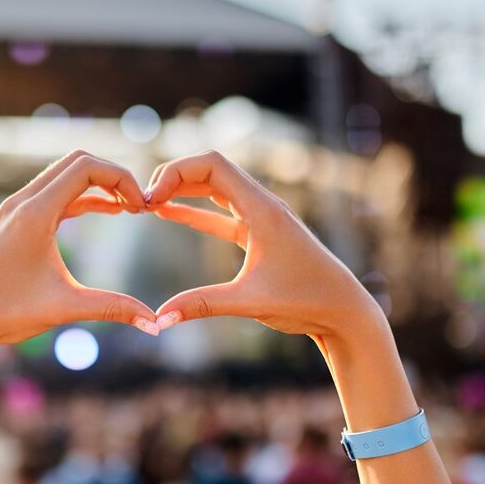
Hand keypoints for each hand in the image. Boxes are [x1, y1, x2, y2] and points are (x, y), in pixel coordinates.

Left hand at [0, 151, 159, 349]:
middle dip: (113, 176)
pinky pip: (55, 194)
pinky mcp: (13, 221)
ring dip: (98, 185)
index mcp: (34, 213)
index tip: (142, 208)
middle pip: (77, 162)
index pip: (86, 167)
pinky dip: (83, 197)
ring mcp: (15, 209)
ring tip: (130, 208)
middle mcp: (22, 203)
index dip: (121, 179)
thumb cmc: (6, 314)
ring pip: (64, 176)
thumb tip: (156, 324)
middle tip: (140, 205)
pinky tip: (107, 211)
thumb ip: (113, 309)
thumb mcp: (65, 308)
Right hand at [145, 150, 384, 340]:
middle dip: (172, 178)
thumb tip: (159, 318)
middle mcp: (262, 205)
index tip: (149, 198)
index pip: (213, 165)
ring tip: (147, 204)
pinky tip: (168, 213)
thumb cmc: (306, 301)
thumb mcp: (250, 302)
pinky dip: (194, 211)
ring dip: (182, 191)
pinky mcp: (259, 234)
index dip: (175, 172)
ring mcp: (261, 218)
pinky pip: (220, 213)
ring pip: (214, 189)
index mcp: (262, 209)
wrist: (343, 311)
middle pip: (210, 170)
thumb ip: (202, 305)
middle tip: (140, 202)